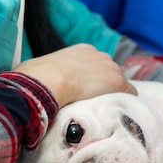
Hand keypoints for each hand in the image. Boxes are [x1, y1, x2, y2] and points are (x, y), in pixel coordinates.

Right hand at [14, 43, 136, 107]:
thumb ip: (46, 74)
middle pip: (110, 72)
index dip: (92, 79)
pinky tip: (116, 113)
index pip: (95, 65)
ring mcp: (110, 67)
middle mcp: (99, 55)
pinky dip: (125, 102)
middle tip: (93, 103)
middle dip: (104, 86)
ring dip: (113, 95)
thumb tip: (32, 83)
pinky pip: (129, 93)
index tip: (85, 92)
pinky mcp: (116, 81)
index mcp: (82, 50)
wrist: (47, 80)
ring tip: (102, 110)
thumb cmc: (35, 77)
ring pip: (120, 83)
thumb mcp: (40, 69)